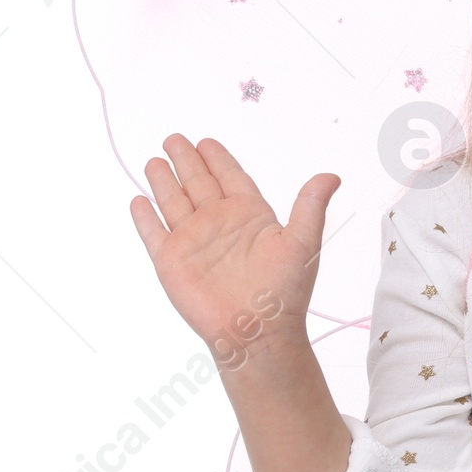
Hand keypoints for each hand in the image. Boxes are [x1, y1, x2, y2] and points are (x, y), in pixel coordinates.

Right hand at [130, 134, 340, 367]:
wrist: (257, 332)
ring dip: (164, 181)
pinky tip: (139, 199)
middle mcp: (219, 224)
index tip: (207, 141)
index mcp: (249, 216)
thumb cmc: (285, 293)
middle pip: (199, 184)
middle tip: (174, 138)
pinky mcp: (171, 261)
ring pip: (174, 202)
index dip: (218, 160)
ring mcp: (193, 242)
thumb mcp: (303, 243)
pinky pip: (154, 233)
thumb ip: (311, 206)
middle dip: (186, 161)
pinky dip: (145, 217)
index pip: (230, 178)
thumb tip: (332, 176)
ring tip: (154, 160)